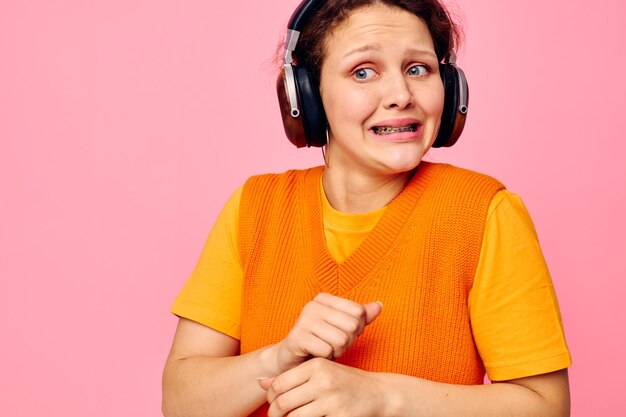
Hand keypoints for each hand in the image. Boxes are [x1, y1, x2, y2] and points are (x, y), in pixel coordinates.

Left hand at [259, 358, 389, 416]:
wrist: (379, 394)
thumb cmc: (345, 382)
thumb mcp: (320, 372)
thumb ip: (291, 377)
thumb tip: (260, 382)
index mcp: (316, 365)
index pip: (278, 384)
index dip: (270, 397)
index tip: (273, 403)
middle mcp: (323, 381)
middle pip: (283, 403)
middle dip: (275, 414)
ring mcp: (332, 400)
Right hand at [270, 293, 381, 373]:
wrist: (291, 360)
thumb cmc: (320, 342)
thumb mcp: (343, 328)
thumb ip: (361, 317)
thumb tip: (380, 305)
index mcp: (324, 298)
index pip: (359, 312)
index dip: (356, 329)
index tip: (342, 334)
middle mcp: (312, 305)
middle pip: (352, 325)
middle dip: (348, 341)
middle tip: (334, 346)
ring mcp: (303, 320)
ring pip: (341, 339)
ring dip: (337, 352)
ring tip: (326, 351)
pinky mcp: (297, 338)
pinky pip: (327, 350)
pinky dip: (326, 358)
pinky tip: (317, 356)